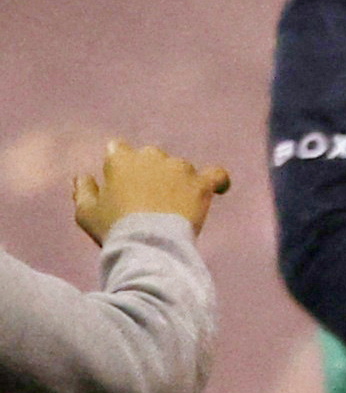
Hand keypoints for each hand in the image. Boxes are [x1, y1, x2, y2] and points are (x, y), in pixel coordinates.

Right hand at [72, 138, 228, 242]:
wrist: (147, 243)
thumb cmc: (113, 229)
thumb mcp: (86, 212)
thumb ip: (83, 190)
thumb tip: (81, 177)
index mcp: (121, 158)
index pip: (119, 149)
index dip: (120, 166)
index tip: (123, 183)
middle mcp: (152, 156)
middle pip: (151, 158)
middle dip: (150, 174)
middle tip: (148, 202)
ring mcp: (179, 168)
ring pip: (180, 169)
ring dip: (178, 183)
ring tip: (172, 210)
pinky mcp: (201, 184)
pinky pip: (216, 175)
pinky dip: (217, 181)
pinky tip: (217, 189)